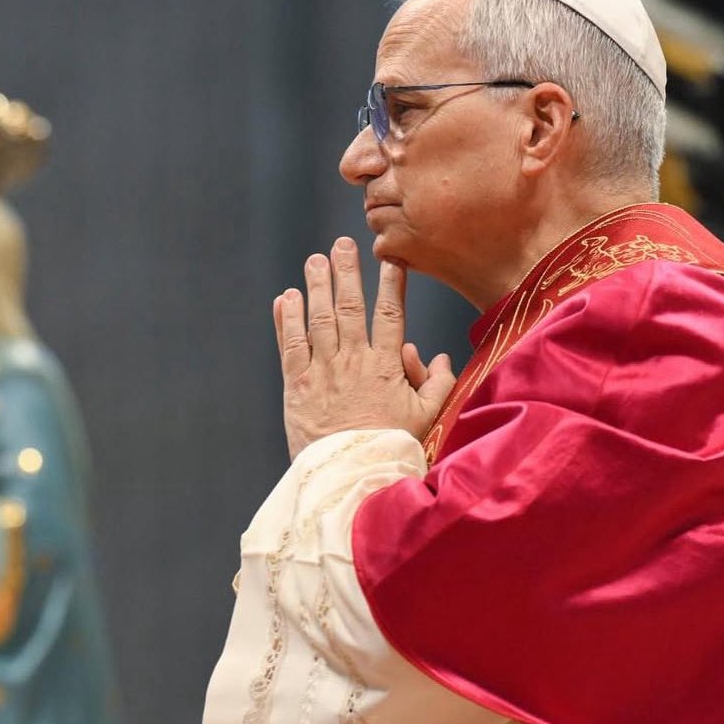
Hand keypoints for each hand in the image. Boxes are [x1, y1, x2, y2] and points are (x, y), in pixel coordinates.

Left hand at [274, 237, 454, 458]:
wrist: (350, 479)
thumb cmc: (390, 449)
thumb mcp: (425, 418)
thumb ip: (436, 383)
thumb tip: (438, 355)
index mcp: (386, 368)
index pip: (391, 315)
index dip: (391, 284)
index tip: (390, 259)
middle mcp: (353, 362)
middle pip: (349, 308)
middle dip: (347, 273)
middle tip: (343, 245)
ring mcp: (323, 373)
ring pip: (318, 320)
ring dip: (315, 287)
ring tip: (314, 261)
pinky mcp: (298, 387)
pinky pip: (290, 346)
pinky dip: (287, 321)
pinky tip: (285, 299)